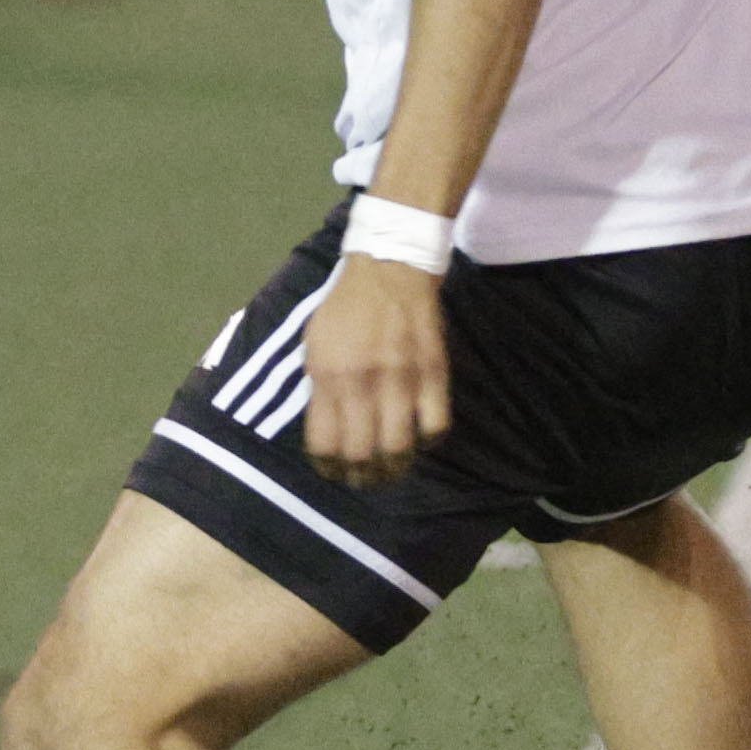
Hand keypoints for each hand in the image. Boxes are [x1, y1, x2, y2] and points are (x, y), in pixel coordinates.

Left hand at [301, 257, 451, 487]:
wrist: (390, 269)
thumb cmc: (346, 308)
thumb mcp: (315, 344)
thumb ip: (320, 387)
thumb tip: (327, 427)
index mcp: (327, 376)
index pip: (324, 442)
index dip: (328, 467)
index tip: (333, 472)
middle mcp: (362, 383)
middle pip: (362, 454)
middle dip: (361, 477)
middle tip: (364, 480)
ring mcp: (401, 380)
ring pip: (399, 448)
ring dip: (395, 469)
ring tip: (391, 471)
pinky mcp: (433, 374)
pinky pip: (435, 426)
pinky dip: (428, 442)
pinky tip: (420, 440)